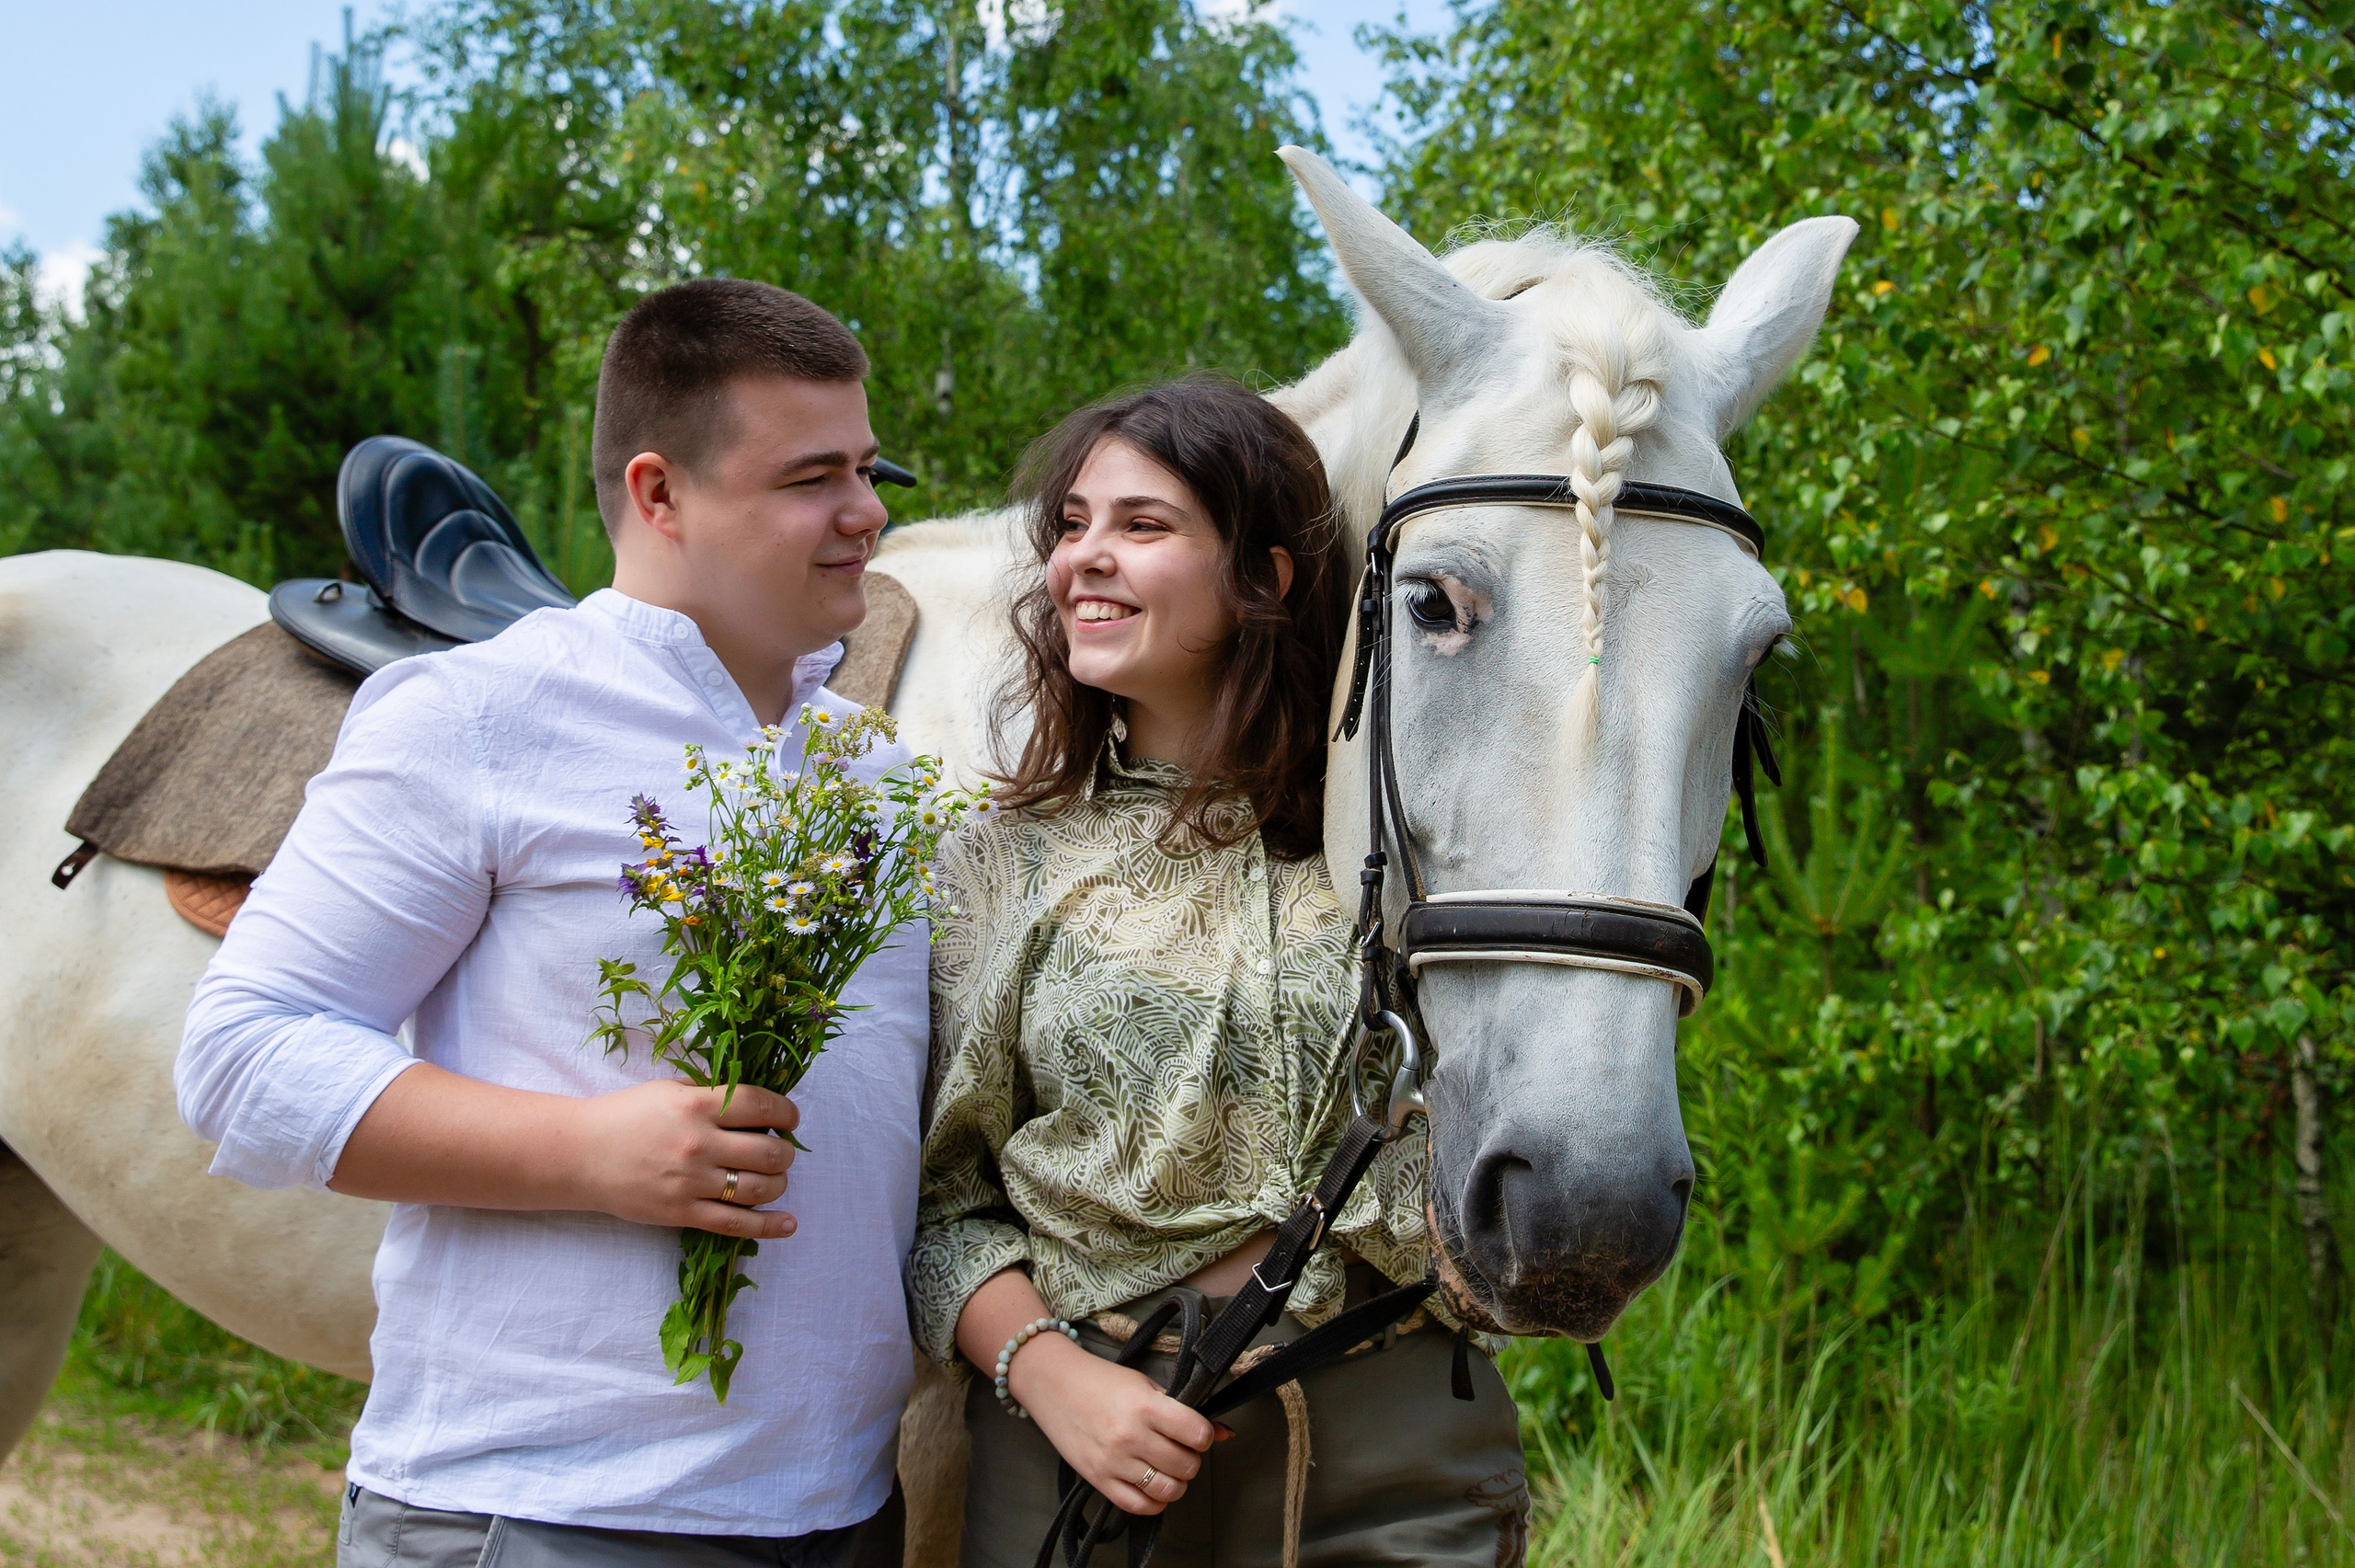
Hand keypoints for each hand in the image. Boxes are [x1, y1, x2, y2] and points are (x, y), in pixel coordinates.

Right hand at [567, 1080, 799, 1238]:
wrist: (579, 1154)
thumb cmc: (625, 1116)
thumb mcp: (669, 1090)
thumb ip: (711, 1093)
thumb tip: (757, 1102)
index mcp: (696, 1106)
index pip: (762, 1106)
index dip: (787, 1113)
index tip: (790, 1119)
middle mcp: (699, 1144)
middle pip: (769, 1152)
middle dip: (785, 1152)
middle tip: (779, 1150)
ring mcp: (691, 1182)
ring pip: (759, 1188)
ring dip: (779, 1183)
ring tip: (774, 1177)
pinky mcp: (682, 1213)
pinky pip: (736, 1224)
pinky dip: (769, 1226)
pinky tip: (788, 1223)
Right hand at [1007, 1335, 1218, 1515]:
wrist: (1054, 1384)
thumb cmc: (1101, 1380)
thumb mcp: (1145, 1385)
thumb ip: (1183, 1411)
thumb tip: (1224, 1432)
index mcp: (1145, 1406)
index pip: (1198, 1434)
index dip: (1203, 1435)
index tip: (1195, 1432)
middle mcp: (1130, 1436)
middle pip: (1186, 1466)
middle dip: (1190, 1459)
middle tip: (1179, 1448)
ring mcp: (1113, 1461)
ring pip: (1168, 1490)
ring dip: (1176, 1482)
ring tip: (1167, 1467)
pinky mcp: (1098, 1479)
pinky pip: (1138, 1505)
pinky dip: (1154, 1501)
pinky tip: (1152, 1485)